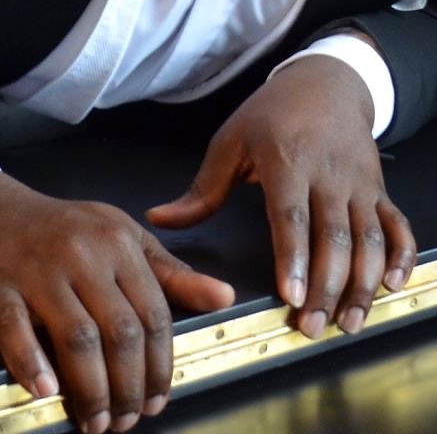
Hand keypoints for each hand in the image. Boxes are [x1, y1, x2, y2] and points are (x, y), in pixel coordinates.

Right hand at [0, 173, 233, 432]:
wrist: (10, 214)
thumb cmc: (75, 231)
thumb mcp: (130, 241)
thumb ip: (174, 275)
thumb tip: (225, 297)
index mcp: (122, 247)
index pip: (153, 313)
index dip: (160, 362)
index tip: (159, 397)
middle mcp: (87, 258)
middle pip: (119, 330)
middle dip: (128, 383)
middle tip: (127, 420)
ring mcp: (43, 273)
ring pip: (76, 336)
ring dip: (90, 387)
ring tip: (96, 420)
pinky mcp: (3, 289)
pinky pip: (16, 329)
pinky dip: (32, 362)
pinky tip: (47, 390)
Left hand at [147, 54, 415, 339]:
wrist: (329, 81)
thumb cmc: (275, 113)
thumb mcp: (233, 140)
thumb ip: (202, 188)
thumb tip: (160, 220)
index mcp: (289, 159)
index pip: (292, 214)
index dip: (293, 257)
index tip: (291, 295)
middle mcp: (330, 173)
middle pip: (333, 236)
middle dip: (326, 286)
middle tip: (311, 327)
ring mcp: (361, 182)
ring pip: (369, 237)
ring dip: (363, 283)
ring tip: (350, 321)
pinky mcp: (380, 188)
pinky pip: (398, 224)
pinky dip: (403, 254)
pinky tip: (395, 284)